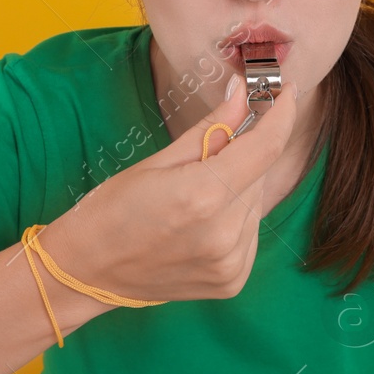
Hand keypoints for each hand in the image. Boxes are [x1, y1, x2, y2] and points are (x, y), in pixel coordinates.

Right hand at [46, 69, 298, 303]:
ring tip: (195, 196)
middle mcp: (224, 234)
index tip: (286, 92)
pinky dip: (234, 218)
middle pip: (259, 174)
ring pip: (256, 204)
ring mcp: (230, 263)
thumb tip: (243, 93)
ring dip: (238, 188)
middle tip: (208, 154)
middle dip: (244, 154)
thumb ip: (210, 129)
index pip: (264, 147)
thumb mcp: (157, 161)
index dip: (281, 115)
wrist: (87, 272)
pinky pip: (249, 234)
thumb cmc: (111, 211)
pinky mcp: (231, 281)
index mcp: (202, 196)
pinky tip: (201, 222)